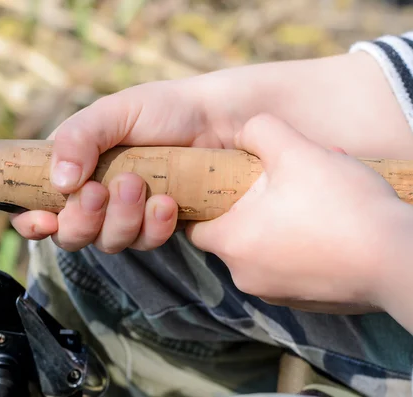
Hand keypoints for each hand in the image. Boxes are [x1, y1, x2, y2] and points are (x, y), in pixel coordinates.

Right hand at [11, 51, 412, 253]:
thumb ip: (79, 137)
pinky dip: (154, 227)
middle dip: (83, 219)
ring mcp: (131, 215)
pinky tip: (169, 204)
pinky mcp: (162, 227)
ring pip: (109, 242)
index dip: (33, 221)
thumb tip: (60, 181)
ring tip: (141, 187)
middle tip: (100, 191)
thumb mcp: (116, 112)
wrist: (221, 120)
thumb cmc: (165, 109)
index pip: (41, 206)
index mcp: (78, 170)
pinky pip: (147, 242)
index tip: (40, 221)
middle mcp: (100, 197)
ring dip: (121, 220)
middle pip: (72, 234)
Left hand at [186, 114, 412, 313]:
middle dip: (252, 209)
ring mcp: (278, 294)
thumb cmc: (341, 206)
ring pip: (265, 251)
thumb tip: (244, 134)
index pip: (196, 227)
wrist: (399, 259)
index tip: (225, 187)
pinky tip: (332, 227)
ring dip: (281, 226)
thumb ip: (260, 132)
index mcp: (232, 244)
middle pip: (234, 237)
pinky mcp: (308, 303)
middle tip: (280, 185)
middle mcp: (247, 277)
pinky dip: (302, 249)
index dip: (206, 204)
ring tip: (314, 200)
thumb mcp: (296, 151)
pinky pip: (292, 268)